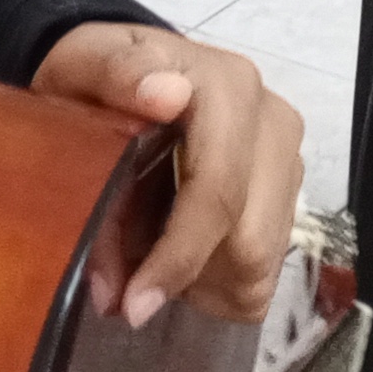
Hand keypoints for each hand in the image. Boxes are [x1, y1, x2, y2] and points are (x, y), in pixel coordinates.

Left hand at [31, 22, 303, 328]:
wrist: (120, 76)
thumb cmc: (96, 80)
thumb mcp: (83, 66)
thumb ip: (115, 76)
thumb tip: (164, 96)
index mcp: (228, 87)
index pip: (219, 189)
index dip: (178, 255)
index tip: (131, 305)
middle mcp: (273, 123)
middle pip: (250, 241)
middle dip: (185, 275)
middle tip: (126, 285)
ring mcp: (287, 163)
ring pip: (260, 265)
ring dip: (200, 281)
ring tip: (151, 256)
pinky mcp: (288, 198)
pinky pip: (265, 277)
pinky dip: (219, 286)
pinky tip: (182, 256)